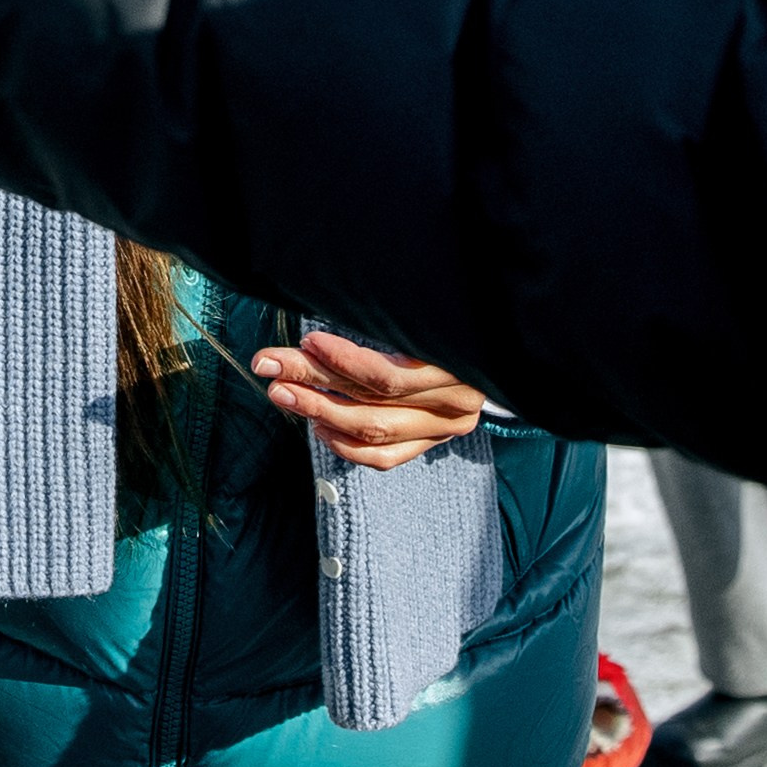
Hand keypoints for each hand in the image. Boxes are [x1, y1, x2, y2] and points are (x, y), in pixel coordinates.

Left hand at [251, 330, 488, 468]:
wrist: (496, 349)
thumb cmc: (447, 318)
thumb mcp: (427, 310)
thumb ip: (388, 315)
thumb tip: (322, 322)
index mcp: (456, 362)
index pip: (387, 375)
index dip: (342, 360)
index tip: (305, 341)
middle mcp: (455, 402)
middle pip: (371, 401)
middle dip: (313, 381)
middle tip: (269, 365)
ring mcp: (445, 427)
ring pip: (373, 431)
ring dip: (319, 411)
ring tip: (282, 392)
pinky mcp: (432, 443)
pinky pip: (384, 457)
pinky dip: (346, 444)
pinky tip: (317, 425)